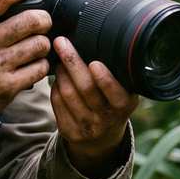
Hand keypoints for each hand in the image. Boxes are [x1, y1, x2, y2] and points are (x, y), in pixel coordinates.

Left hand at [51, 36, 138, 175]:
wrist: (103, 137)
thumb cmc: (112, 103)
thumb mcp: (124, 91)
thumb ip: (117, 73)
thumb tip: (97, 41)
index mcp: (124, 105)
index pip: (114, 92)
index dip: (104, 79)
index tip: (95, 63)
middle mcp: (106, 118)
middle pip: (85, 88)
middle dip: (72, 62)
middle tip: (61, 42)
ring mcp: (86, 127)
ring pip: (67, 93)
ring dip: (61, 72)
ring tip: (60, 59)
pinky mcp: (69, 131)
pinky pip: (57, 102)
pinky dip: (55, 85)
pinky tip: (58, 78)